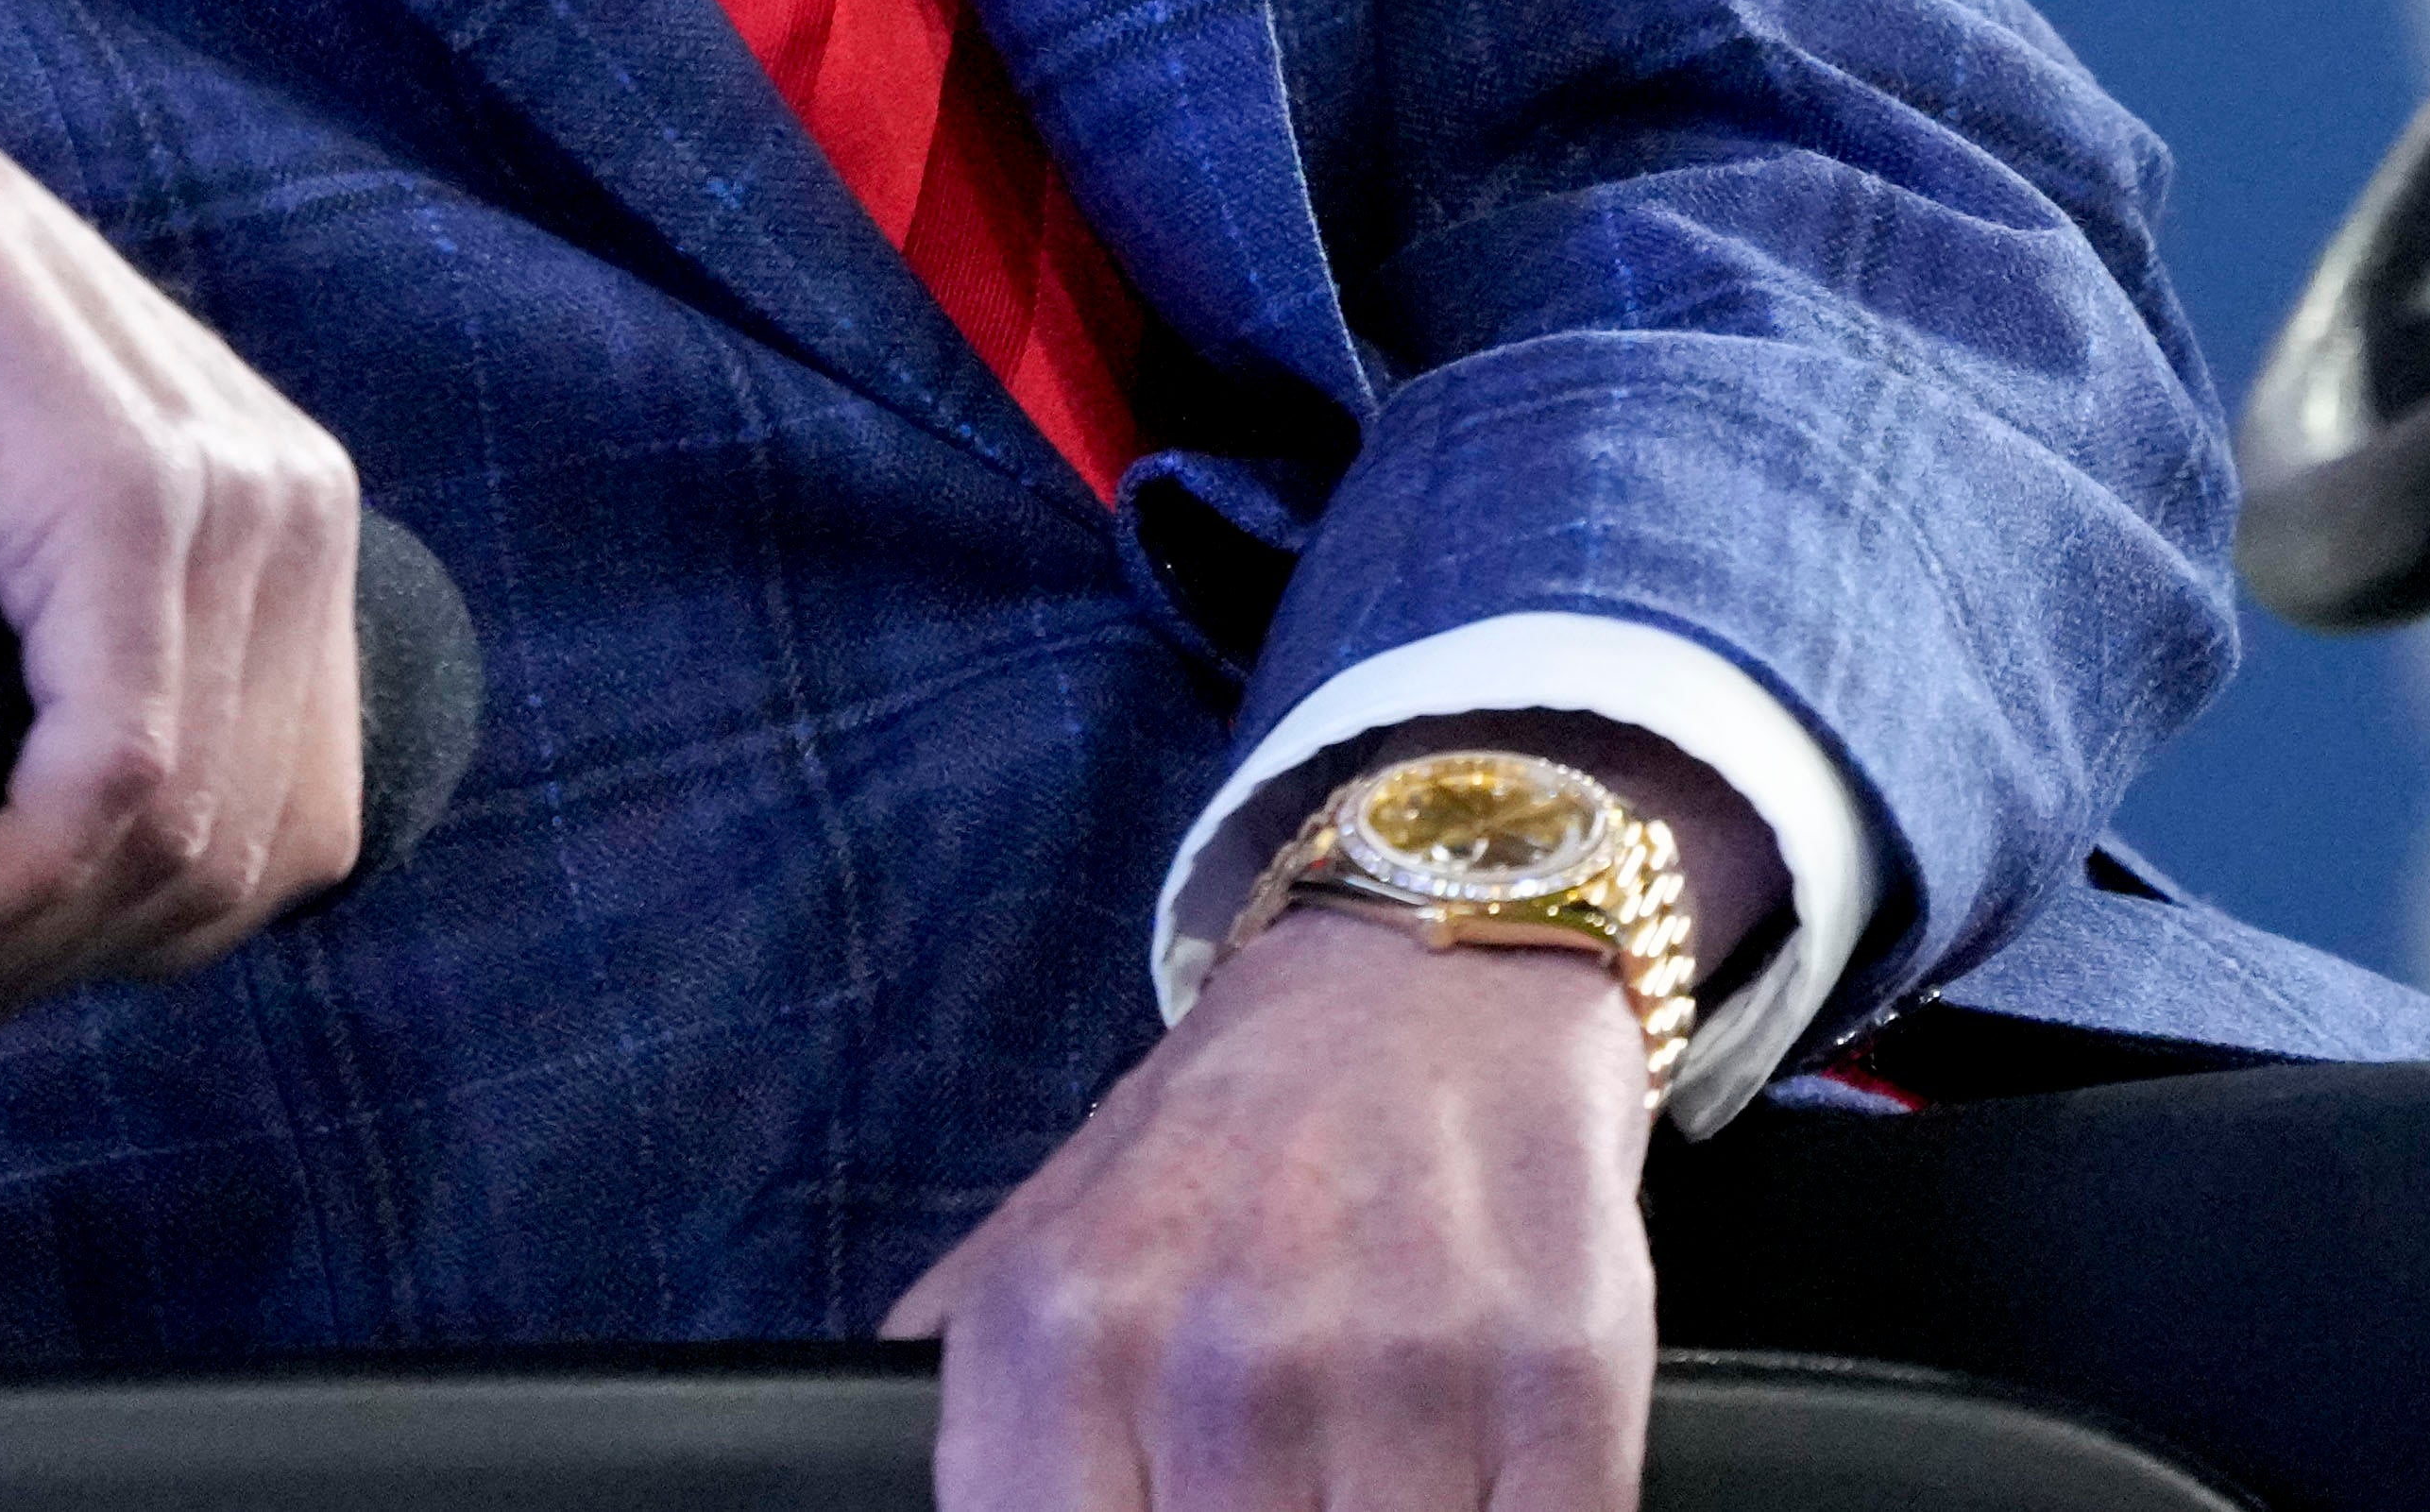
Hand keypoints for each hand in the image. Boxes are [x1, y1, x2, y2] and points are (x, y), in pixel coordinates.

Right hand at [0, 0, 365, 1055]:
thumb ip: (5, 772)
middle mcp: (290, 502)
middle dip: (64, 965)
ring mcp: (225, 486)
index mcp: (274, 529)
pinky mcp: (123, 483)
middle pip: (247, 861)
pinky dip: (8, 882)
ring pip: (183, 835)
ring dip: (15, 943)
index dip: (124, 945)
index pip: (284, 827)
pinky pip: (117, 766)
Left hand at [886, 908, 1659, 1511]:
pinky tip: (1477, 1473)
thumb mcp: (1038, 1239)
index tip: (1166, 1510)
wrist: (1431, 972)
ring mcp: (1399, 1359)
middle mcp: (1222, 1348)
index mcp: (1063, 1334)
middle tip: (1268, 1478)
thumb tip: (872, 1489)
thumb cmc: (1229, 1140)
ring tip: (1368, 1462)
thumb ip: (959, 1397)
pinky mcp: (1558, 1367)